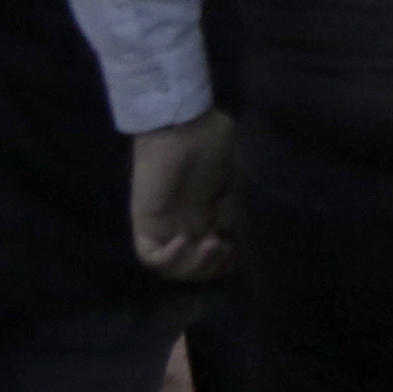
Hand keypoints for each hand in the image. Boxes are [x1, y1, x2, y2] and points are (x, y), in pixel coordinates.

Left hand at [128, 112, 236, 282]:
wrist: (183, 122)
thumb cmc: (212, 137)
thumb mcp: (238, 171)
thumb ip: (241, 198)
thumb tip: (247, 223)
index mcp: (206, 212)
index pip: (213, 252)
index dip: (226, 261)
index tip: (240, 251)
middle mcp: (185, 223)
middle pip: (194, 267)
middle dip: (212, 268)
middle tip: (223, 246)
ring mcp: (165, 225)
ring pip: (173, 268)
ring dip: (194, 267)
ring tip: (209, 244)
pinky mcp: (145, 222)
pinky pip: (149, 257)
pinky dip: (168, 259)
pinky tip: (182, 242)